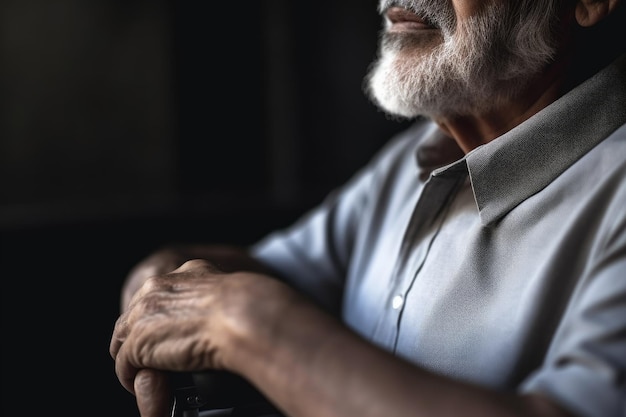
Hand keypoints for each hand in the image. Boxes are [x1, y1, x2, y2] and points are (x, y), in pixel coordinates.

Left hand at [110, 259, 295, 416]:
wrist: (243, 314)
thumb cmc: (250, 308)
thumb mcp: (233, 294)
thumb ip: (219, 300)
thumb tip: (217, 317)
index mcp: (188, 272)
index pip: (160, 295)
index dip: (162, 319)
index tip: (172, 336)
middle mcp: (161, 286)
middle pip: (135, 315)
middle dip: (141, 338)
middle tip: (156, 360)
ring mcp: (145, 312)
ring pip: (124, 340)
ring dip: (134, 360)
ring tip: (148, 376)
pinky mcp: (138, 340)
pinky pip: (124, 365)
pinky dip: (132, 379)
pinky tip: (148, 386)